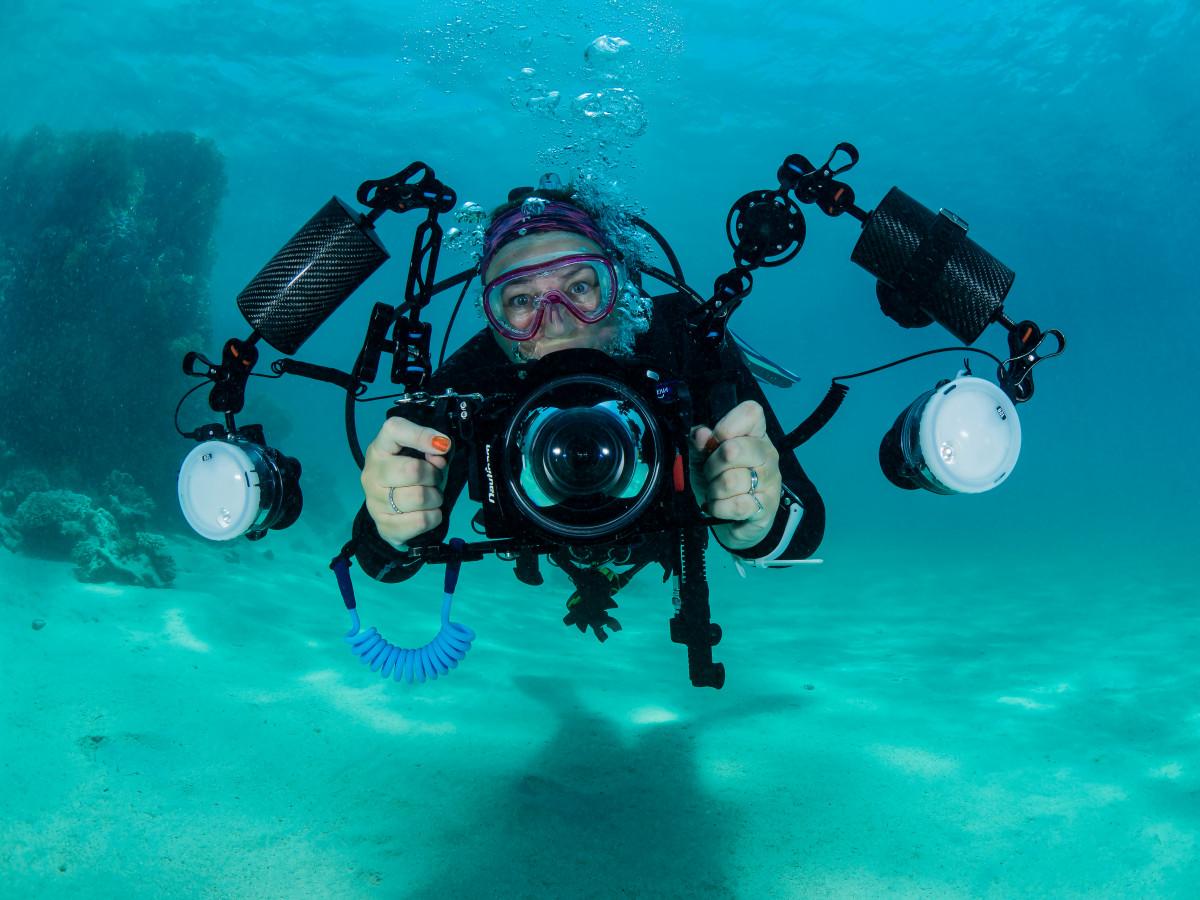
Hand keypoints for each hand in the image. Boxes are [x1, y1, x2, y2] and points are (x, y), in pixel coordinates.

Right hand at [361, 416, 452, 548]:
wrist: (395, 513)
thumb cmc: (412, 478)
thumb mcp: (426, 458)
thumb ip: (435, 450)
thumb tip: (441, 451)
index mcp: (380, 448)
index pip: (394, 430)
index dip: (422, 435)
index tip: (443, 445)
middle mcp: (372, 473)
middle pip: (412, 469)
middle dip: (434, 476)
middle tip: (435, 480)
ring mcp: (374, 501)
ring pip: (419, 497)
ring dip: (436, 498)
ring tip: (432, 497)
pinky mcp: (384, 526)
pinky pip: (420, 521)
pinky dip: (434, 517)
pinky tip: (429, 513)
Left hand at [690, 400, 781, 550]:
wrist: (730, 521)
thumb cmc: (718, 482)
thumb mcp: (702, 459)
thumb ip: (699, 444)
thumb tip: (700, 433)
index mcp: (755, 435)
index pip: (751, 412)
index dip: (726, 426)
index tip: (714, 443)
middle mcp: (767, 454)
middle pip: (733, 449)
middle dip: (711, 466)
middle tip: (711, 474)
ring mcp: (770, 481)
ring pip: (731, 480)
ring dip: (713, 490)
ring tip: (716, 493)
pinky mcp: (767, 507)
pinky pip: (737, 505)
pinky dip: (719, 508)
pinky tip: (719, 507)